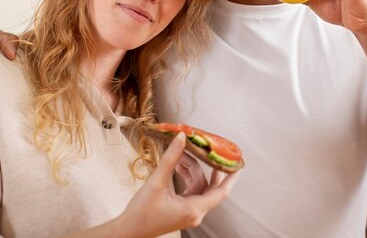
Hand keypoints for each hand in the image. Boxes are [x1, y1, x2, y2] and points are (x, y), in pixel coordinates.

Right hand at [118, 133, 239, 237]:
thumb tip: (182, 139)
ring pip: (198, 187)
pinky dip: (186, 177)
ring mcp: (189, 213)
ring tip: (181, 155)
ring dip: (191, 170)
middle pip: (209, 186)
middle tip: (211, 151)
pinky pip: (190, 191)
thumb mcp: (157, 182)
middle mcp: (195, 213)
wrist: (128, 230)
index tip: (238, 163)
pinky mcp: (181, 211)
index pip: (221, 191)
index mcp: (194, 209)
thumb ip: (171, 159)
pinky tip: (177, 166)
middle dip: (207, 167)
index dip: (231, 176)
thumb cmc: (141, 212)